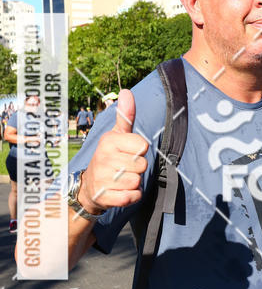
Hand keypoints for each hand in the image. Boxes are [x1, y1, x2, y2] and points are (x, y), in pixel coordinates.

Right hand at [78, 89, 147, 213]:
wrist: (90, 186)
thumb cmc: (110, 156)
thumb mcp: (117, 135)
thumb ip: (125, 116)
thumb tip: (126, 91)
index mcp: (109, 141)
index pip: (143, 146)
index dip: (140, 151)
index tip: (128, 152)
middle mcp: (103, 158)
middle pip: (142, 165)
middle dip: (138, 168)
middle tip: (124, 167)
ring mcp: (103, 178)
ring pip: (137, 181)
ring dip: (134, 183)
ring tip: (121, 179)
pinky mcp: (105, 197)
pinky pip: (132, 197)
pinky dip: (132, 196)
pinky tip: (121, 191)